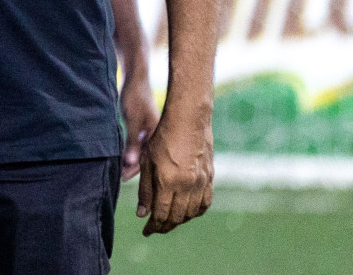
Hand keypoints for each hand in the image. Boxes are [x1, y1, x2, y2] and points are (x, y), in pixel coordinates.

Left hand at [120, 71, 159, 181]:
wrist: (135, 78)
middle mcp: (157, 135)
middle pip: (147, 157)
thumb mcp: (132, 119)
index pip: (149, 159)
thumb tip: (130, 163)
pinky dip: (133, 151)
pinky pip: (141, 143)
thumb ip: (132, 141)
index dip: (136, 170)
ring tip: (120, 169)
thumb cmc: (134, 97)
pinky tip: (125, 156)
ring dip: (132, 160)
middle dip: (134, 168)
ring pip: (144, 151)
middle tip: (119, 177)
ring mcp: (152, 131)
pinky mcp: (145, 127)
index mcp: (158, 134)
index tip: (122, 177)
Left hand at [137, 110, 213, 234]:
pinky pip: (205, 203)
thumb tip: (142, 214)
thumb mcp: (147, 161)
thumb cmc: (162, 137)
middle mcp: (187, 186)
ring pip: (192, 213)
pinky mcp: (210, 178)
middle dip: (165, 226)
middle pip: (177, 217)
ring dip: (180, 220)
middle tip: (155, 228)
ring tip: (168, 221)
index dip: (153, 226)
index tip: (146, 231)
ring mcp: (201, 183)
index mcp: (168, 181)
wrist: (188, 120)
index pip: (161, 214)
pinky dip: (195, 212)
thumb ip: (145, 189)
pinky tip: (187, 212)